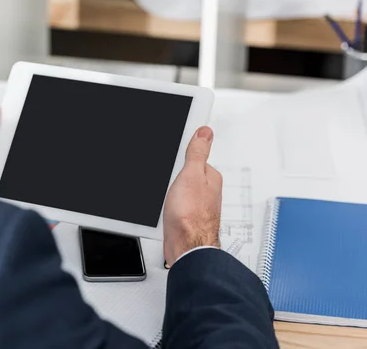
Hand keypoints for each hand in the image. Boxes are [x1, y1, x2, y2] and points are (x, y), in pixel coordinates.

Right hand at [163, 126, 222, 265]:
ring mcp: (200, 205)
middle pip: (190, 174)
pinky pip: (180, 203)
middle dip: (179, 175)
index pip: (198, 158)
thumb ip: (198, 153)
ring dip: (175, 191)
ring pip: (184, 190)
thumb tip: (205, 132)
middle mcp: (209, 191)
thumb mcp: (191, 175)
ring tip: (168, 194)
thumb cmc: (190, 215)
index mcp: (211, 177)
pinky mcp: (189, 217)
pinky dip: (173, 203)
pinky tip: (168, 207)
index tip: (175, 159)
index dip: (184, 157)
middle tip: (170, 180)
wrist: (186, 246)